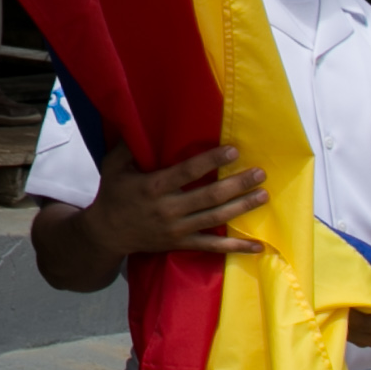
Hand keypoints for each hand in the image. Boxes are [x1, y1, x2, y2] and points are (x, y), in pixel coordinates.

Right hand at [87, 143, 267, 259]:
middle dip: (237, 184)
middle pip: (209, 196)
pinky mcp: (182, 243)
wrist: (107, 233)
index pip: (187, 172)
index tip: (233, 150)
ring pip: (216, 218)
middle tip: (260, 173)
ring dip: (242, 207)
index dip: (211, 161)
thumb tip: (143, 121)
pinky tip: (258, 247)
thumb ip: (129, 147)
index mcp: (153, 187)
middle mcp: (168, 209)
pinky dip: (236, 248)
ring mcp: (177, 229)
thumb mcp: (113, 166)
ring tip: (263, 195)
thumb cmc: (113, 194)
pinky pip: (213, 247)